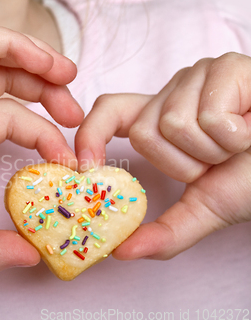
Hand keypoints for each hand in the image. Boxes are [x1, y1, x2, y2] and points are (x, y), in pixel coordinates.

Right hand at [0, 25, 82, 271]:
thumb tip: (30, 257)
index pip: (9, 123)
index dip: (42, 136)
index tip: (67, 158)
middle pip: (10, 87)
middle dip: (48, 95)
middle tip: (76, 116)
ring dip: (38, 64)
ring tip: (69, 78)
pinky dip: (13, 45)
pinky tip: (45, 63)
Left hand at [75, 52, 250, 259]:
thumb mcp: (206, 208)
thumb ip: (166, 232)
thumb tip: (120, 252)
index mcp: (160, 119)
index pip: (109, 112)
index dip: (91, 134)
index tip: (84, 164)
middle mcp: (173, 93)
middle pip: (144, 134)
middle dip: (186, 163)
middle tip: (218, 159)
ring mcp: (198, 76)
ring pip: (174, 125)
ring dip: (213, 151)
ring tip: (237, 144)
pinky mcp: (226, 67)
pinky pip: (210, 117)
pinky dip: (236, 137)